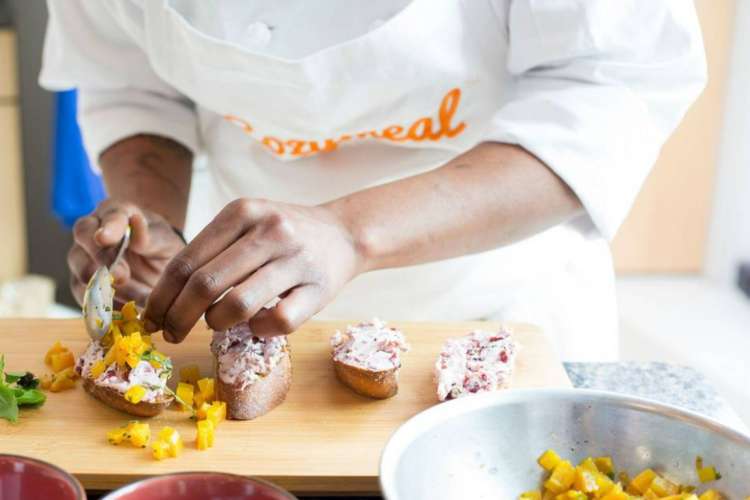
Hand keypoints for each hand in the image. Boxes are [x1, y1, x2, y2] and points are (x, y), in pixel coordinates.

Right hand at [68, 200, 185, 307]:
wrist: (156, 268)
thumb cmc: (160, 246)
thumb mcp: (164, 239)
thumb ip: (150, 235)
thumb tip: (136, 223)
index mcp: (115, 213)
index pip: (107, 215)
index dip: (106, 228)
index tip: (105, 238)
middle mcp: (92, 232)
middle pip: (84, 240)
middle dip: (102, 260)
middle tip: (121, 276)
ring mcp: (82, 258)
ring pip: (81, 271)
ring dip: (107, 288)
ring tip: (137, 300)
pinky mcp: (82, 285)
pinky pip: (86, 298)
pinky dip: (105, 307)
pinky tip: (125, 313)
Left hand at [142, 199, 362, 341]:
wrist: (344, 234)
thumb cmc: (284, 234)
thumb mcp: (246, 223)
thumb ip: (210, 252)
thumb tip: (164, 300)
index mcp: (243, 212)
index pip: (186, 261)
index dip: (161, 297)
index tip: (151, 318)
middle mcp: (270, 231)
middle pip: (205, 285)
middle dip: (178, 318)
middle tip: (171, 333)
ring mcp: (296, 260)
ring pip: (238, 306)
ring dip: (216, 323)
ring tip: (216, 323)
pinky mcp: (318, 289)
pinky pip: (277, 321)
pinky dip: (257, 329)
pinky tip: (256, 323)